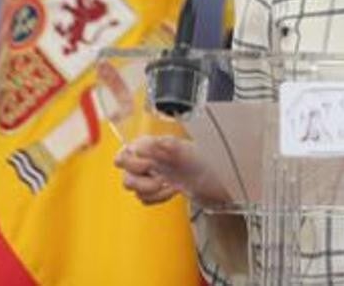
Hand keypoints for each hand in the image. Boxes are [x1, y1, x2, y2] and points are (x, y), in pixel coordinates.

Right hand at [114, 135, 229, 205]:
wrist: (220, 179)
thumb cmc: (207, 160)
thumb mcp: (191, 150)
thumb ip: (170, 145)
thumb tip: (152, 144)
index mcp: (154, 144)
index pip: (126, 150)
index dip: (133, 160)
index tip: (150, 165)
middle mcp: (150, 157)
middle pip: (123, 169)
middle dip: (138, 177)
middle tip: (158, 177)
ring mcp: (152, 174)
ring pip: (130, 185)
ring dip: (148, 189)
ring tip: (167, 185)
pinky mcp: (157, 190)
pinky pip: (143, 198)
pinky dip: (157, 198)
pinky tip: (171, 191)